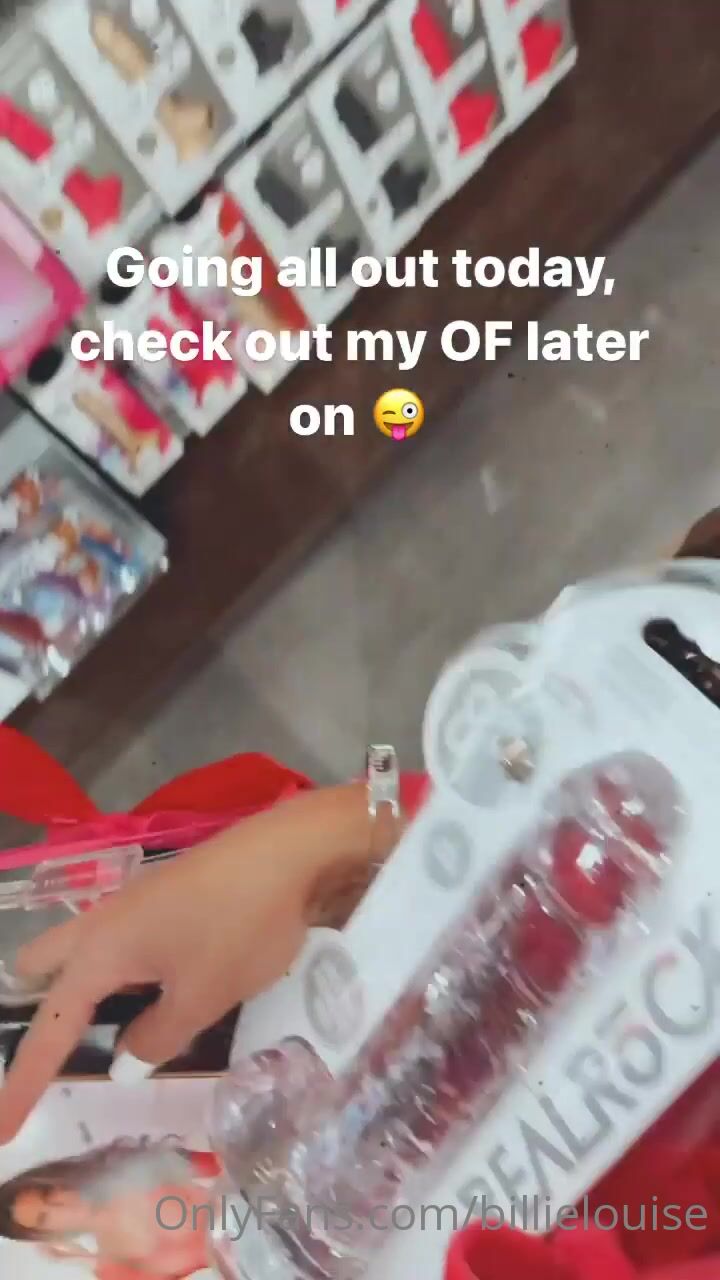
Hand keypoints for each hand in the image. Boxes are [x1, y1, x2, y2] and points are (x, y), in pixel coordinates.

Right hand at [0, 783, 377, 1141]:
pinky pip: (123, 940)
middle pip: (44, 966)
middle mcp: (104, 922)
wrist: (293, 850)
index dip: (25, 1081)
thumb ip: (157, 1036)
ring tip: (114, 1032)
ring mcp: (136, 902)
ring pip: (85, 949)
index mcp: (101, 951)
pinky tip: (162, 991)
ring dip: (86, 990)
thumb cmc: (242, 925)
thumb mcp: (203, 997)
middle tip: (55, 1053)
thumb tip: (123, 1060)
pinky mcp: (167, 895)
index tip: (2, 1129)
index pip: (49, 1028)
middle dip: (38, 1007)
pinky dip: (125, 973)